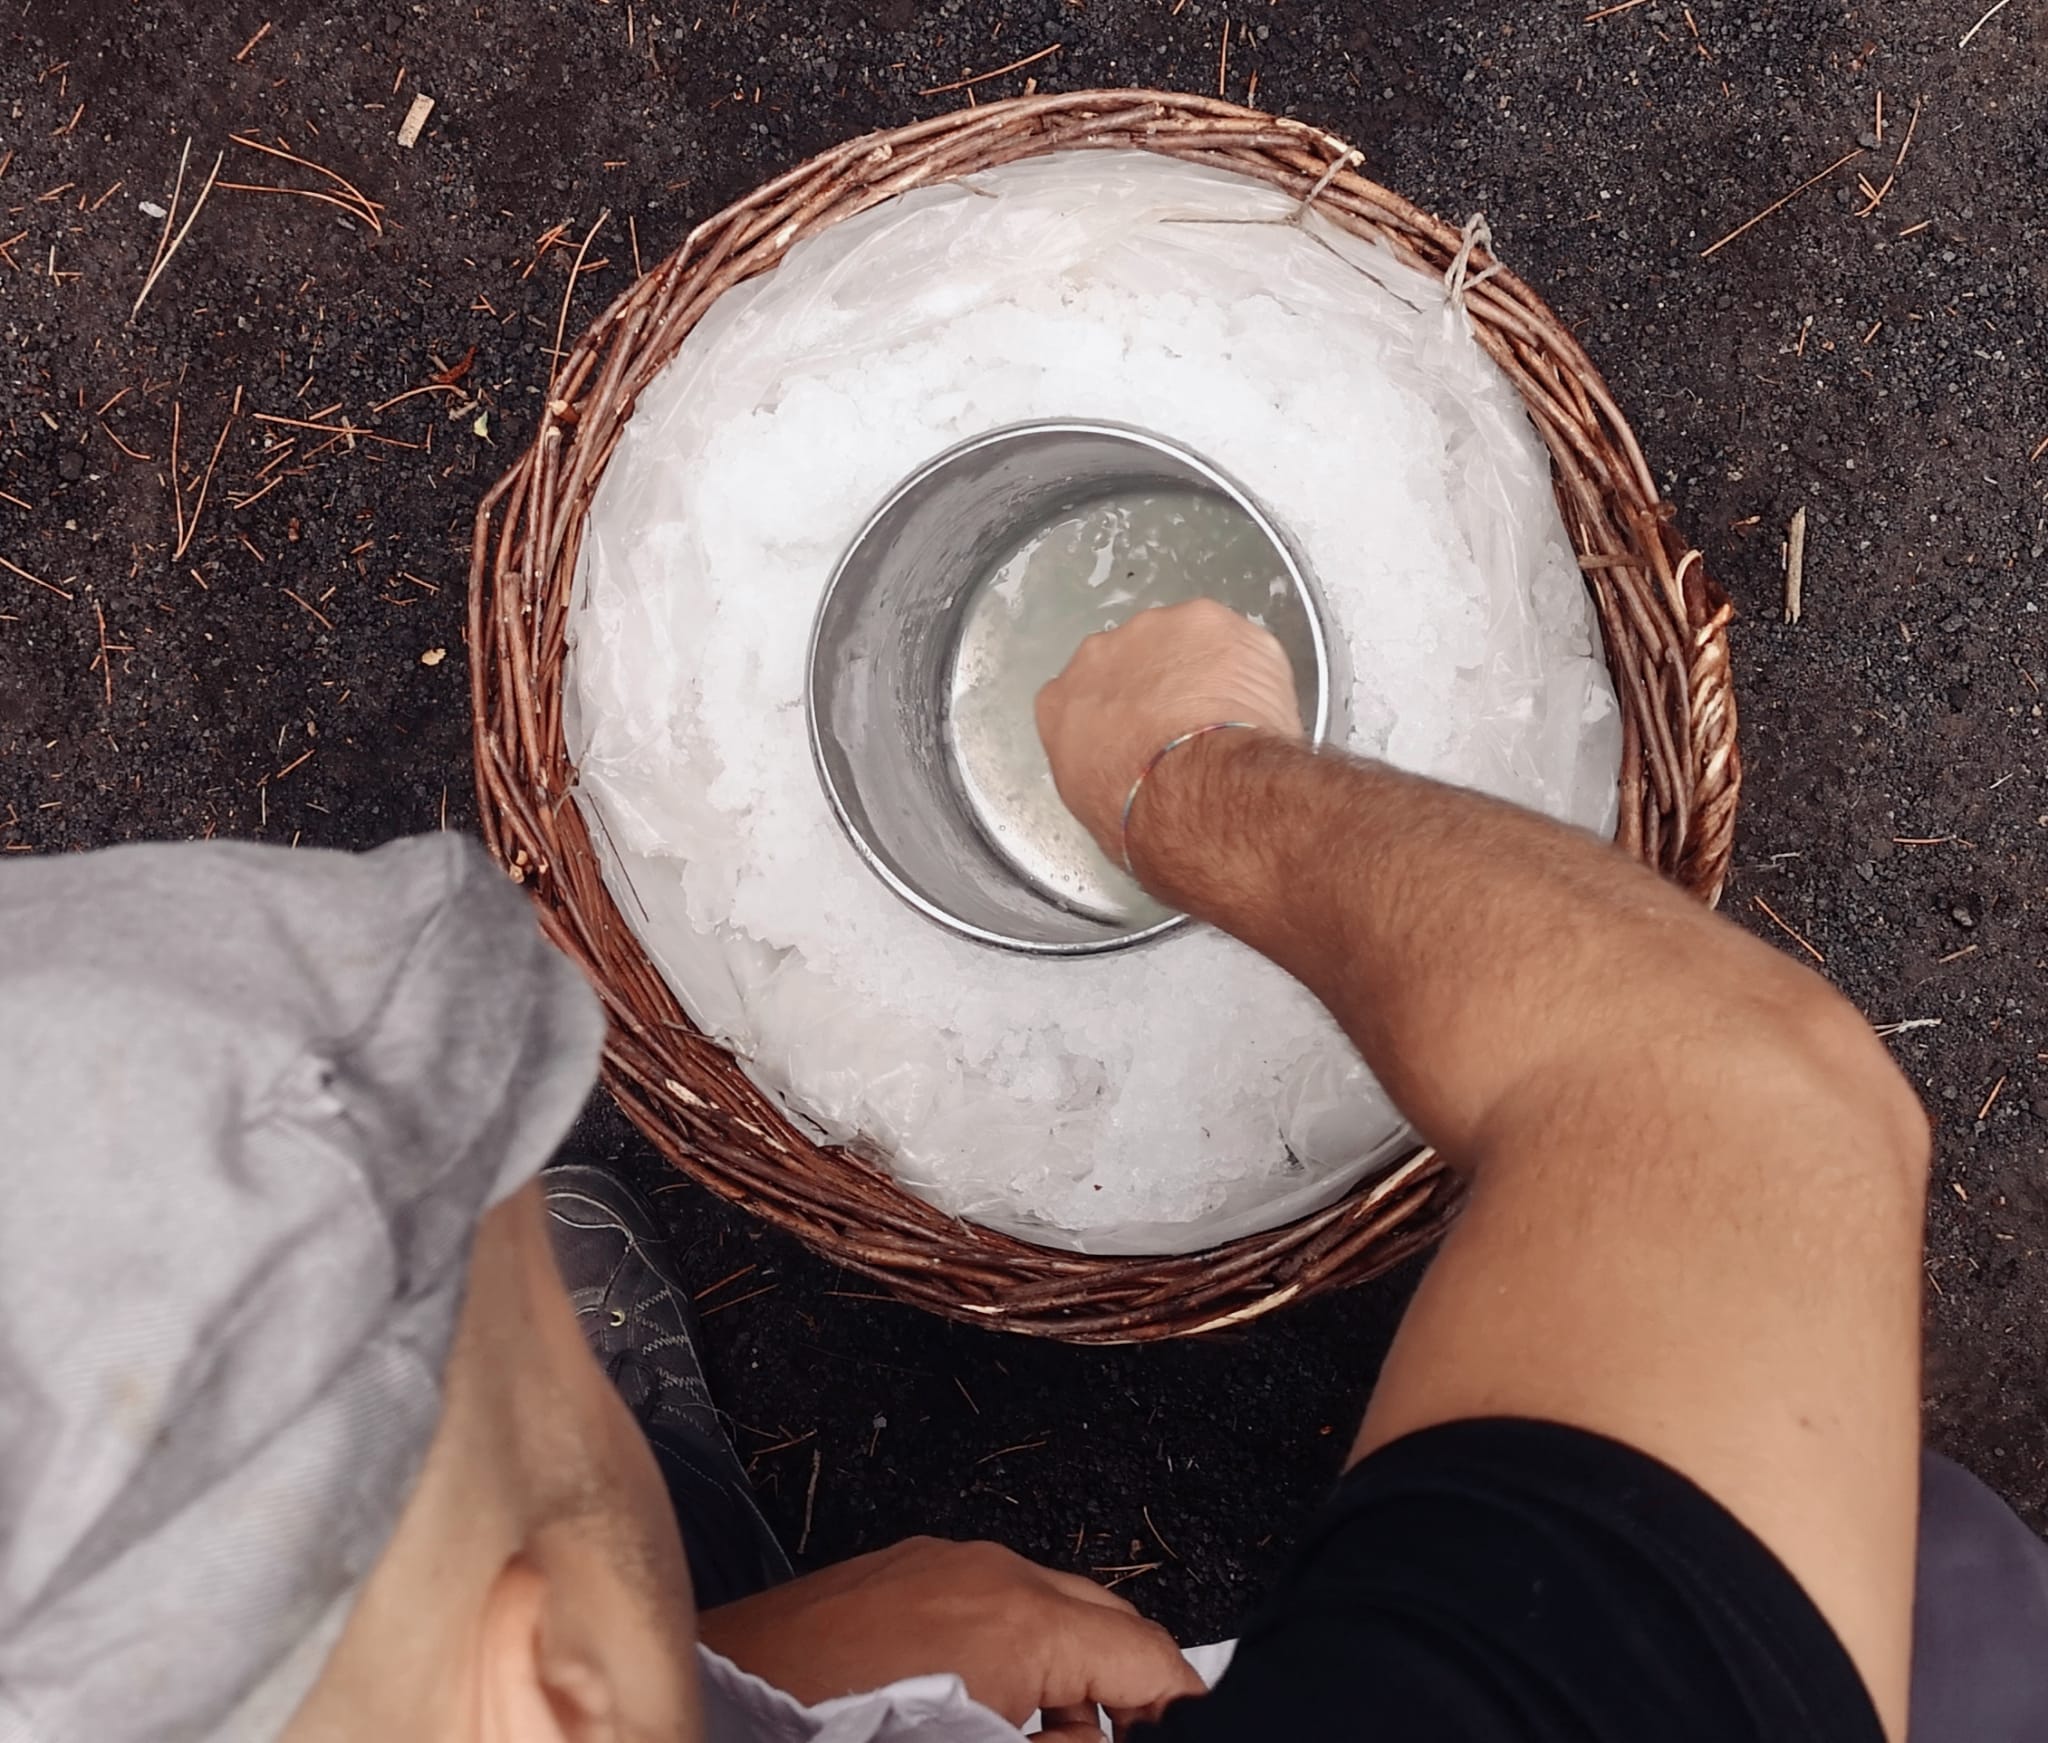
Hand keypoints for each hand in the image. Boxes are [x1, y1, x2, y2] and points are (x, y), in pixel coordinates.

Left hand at [696, 1536, 1204, 1738]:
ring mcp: (941, 1564)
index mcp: (1023, 1621)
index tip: (1176, 1732)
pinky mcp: (900, 1572)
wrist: (720, 1708)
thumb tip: (1098, 1741)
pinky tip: (974, 1712)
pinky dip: (1007, 1653)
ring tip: (1029, 1740)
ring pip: (1048, 1610)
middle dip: (1124, 1692)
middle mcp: (989, 1571)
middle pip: (1108, 1620)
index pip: (1151, 1654)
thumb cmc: (828, 1734)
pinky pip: (987, 1602)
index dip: (1176, 1709)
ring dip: (1063, 1676)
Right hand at [1034, 599, 1303, 864]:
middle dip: (1161, 685)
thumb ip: (1097, 767)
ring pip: (1186, 642)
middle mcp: (1099, 654)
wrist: (1189, 792)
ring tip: (1230, 719)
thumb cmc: (1140, 817)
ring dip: (1206, 672)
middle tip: (1191, 728)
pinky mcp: (1210, 622)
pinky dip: (1251, 668)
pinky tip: (1258, 708)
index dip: (1120, 716)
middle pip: (1133, 660)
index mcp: (1061, 702)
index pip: (1086, 698)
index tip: (1143, 736)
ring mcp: (1155, 630)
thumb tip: (1125, 773)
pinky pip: (1237, 643)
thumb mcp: (1092, 808)